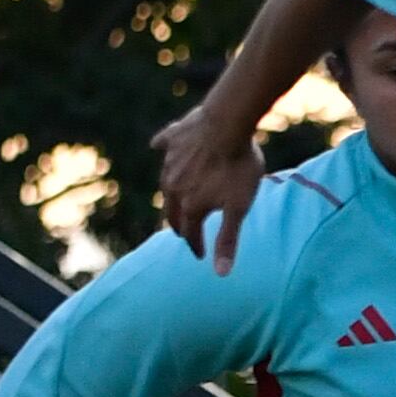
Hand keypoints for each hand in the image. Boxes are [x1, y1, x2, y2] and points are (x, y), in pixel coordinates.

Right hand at [150, 101, 264, 272]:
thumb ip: (228, 240)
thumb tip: (220, 274)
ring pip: (165, 182)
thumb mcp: (238, 208)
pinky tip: (157, 147)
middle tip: (185, 232)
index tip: (201, 254)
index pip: (190, 233)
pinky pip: (162, 145)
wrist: (228, 123)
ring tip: (175, 199)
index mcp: (189, 205)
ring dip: (170, 194)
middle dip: (179, 225)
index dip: (196, 246)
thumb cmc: (237, 167)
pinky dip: (161, 149)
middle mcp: (172, 186)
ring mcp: (169, 161)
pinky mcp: (172, 138)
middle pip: (172, 211)